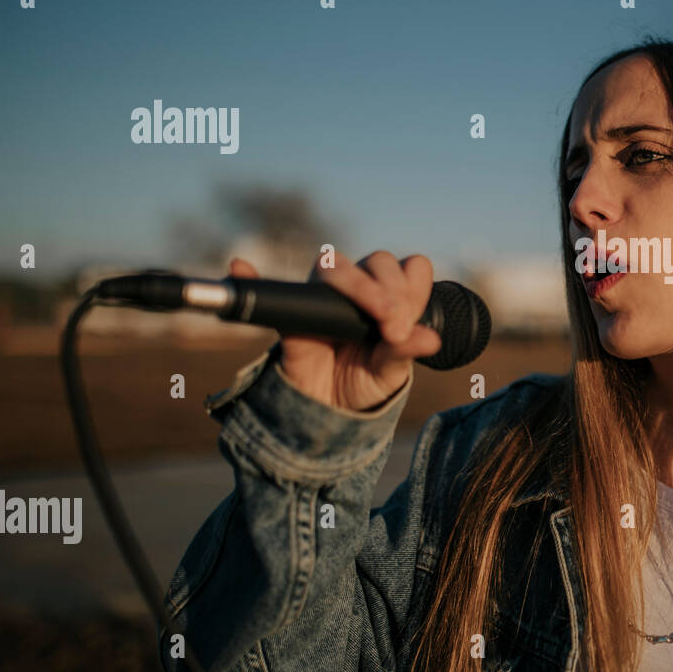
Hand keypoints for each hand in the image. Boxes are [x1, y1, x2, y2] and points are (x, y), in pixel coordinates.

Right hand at [227, 250, 441, 411]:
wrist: (330, 409)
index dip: (413, 287)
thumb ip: (406, 352)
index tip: (406, 323)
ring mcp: (328, 296)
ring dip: (355, 283)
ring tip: (372, 316)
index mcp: (394, 299)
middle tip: (391, 328)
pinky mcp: (297, 311)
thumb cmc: (366, 383)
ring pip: (337, 265)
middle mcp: (364, 289)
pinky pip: (274, 290)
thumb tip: (432, 341)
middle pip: (378, 262)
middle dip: (387, 291)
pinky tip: (240, 266)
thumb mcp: (391, 373)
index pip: (411, 269)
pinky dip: (252, 275)